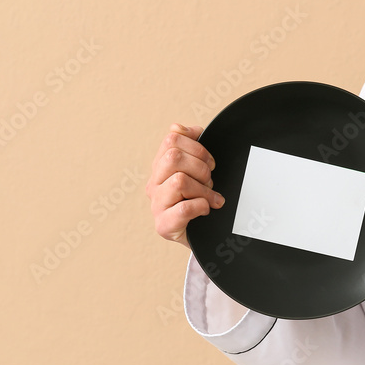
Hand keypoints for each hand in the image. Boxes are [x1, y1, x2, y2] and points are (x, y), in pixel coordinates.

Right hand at [147, 123, 225, 249]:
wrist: (203, 235)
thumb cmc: (199, 200)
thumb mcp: (197, 170)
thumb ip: (191, 147)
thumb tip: (188, 129)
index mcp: (160, 167)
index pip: (172, 139)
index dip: (197, 146)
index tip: (209, 162)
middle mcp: (154, 184)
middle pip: (173, 157)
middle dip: (200, 166)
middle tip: (210, 180)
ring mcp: (156, 205)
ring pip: (179, 181)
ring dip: (203, 189)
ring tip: (211, 197)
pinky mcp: (164, 225)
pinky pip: (184, 208)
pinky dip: (201, 206)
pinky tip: (206, 210)